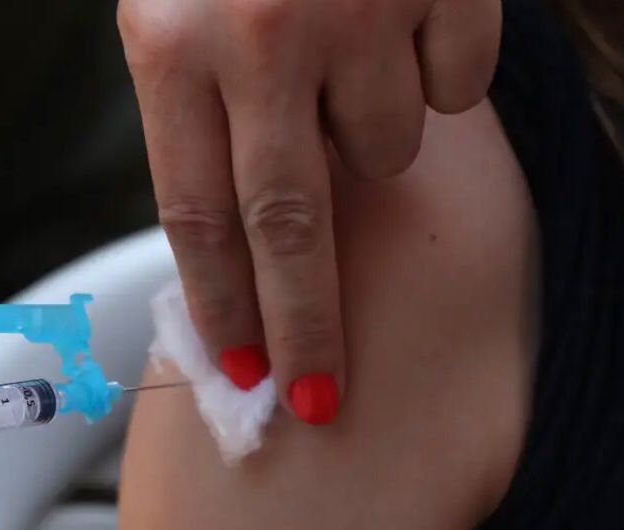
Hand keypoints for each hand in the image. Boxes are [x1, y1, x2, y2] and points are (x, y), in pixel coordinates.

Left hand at [118, 0, 500, 422]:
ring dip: (368, 139)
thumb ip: (195, 112)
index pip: (196, 216)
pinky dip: (430, 76)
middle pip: (289, 228)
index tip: (246, 371)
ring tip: (345, 68)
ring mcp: (356, 10)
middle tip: (322, 395)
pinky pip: (452, 88)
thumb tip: (233, 244)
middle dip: (307, 324)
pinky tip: (397, 25)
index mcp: (171, 46)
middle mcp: (260, 38)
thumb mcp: (171, 8)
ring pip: (383, 150)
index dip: (224, 305)